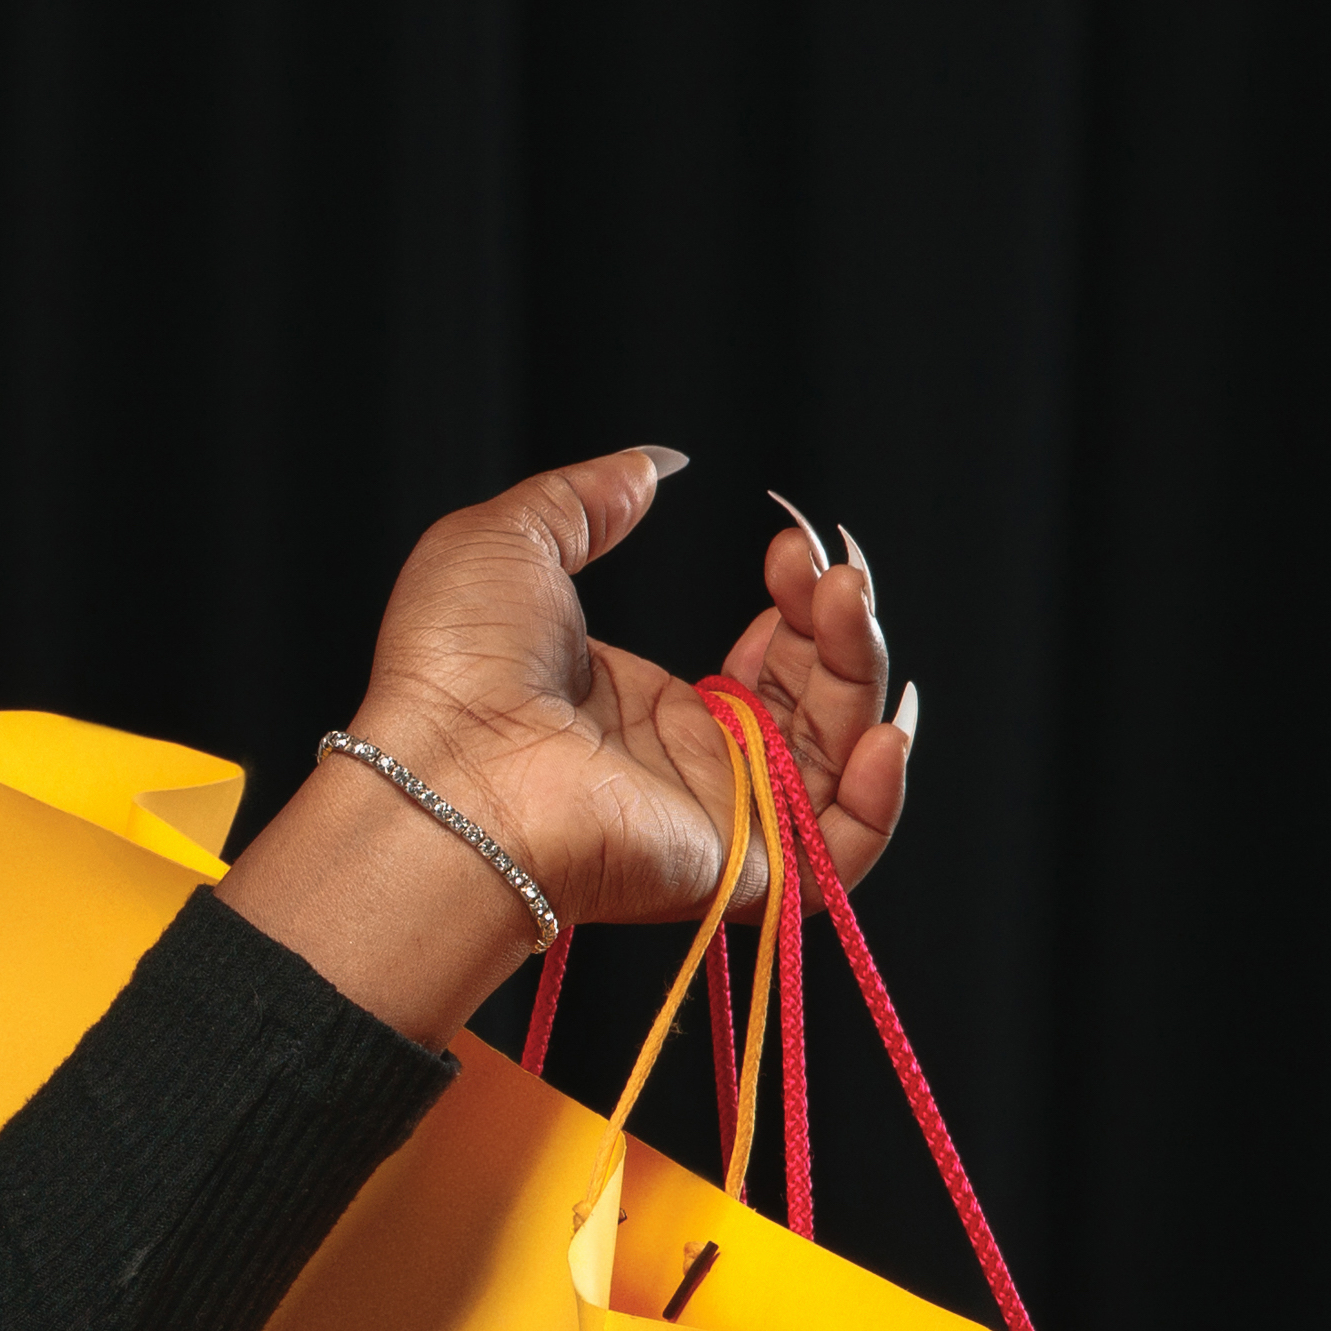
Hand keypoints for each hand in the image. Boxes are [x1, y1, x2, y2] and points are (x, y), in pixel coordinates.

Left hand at [216, 449, 922, 1041]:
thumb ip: (589, 498)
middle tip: (825, 562)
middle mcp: (685, 764)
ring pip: (839, 756)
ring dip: (861, 671)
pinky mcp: (737, 868)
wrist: (446, 766)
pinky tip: (884, 724)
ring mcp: (716, 817)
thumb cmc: (455, 666)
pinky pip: (841, 852)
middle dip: (838, 624)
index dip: (796, 602)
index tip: (788, 546)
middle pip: (813, 700)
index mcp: (638, 703)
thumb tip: (652, 463)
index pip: (764, 661)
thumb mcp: (513, 542)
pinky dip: (882, 795)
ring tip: (843, 598)